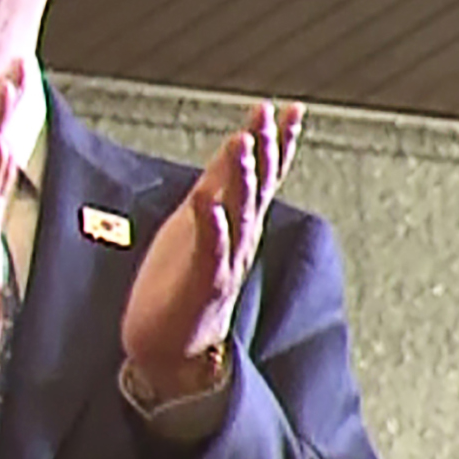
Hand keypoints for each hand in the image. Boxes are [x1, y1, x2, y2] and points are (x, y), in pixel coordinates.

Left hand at [122, 101, 304, 399]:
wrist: (172, 349)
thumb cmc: (183, 285)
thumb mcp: (203, 224)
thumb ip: (221, 186)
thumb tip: (237, 143)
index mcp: (237, 222)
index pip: (263, 175)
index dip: (275, 141)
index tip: (287, 109)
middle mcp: (239, 239)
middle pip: (256, 188)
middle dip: (262, 150)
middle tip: (265, 115)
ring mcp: (224, 261)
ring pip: (238, 214)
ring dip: (241, 179)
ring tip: (241, 144)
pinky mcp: (204, 284)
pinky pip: (210, 251)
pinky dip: (212, 226)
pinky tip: (208, 203)